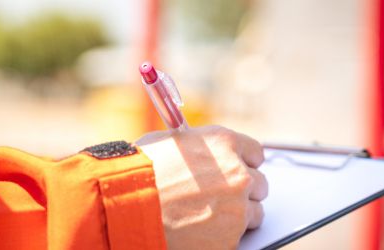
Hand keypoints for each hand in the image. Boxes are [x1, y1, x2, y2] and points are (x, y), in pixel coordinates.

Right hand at [137, 125, 267, 249]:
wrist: (123, 208)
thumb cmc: (137, 173)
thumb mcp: (169, 145)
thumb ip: (197, 148)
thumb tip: (204, 154)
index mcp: (224, 144)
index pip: (255, 153)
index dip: (244, 163)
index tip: (238, 170)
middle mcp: (238, 173)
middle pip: (260, 184)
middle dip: (243, 191)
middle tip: (222, 197)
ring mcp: (238, 208)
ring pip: (255, 214)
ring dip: (238, 216)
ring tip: (210, 218)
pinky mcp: (231, 239)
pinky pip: (237, 238)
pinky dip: (223, 237)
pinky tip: (200, 232)